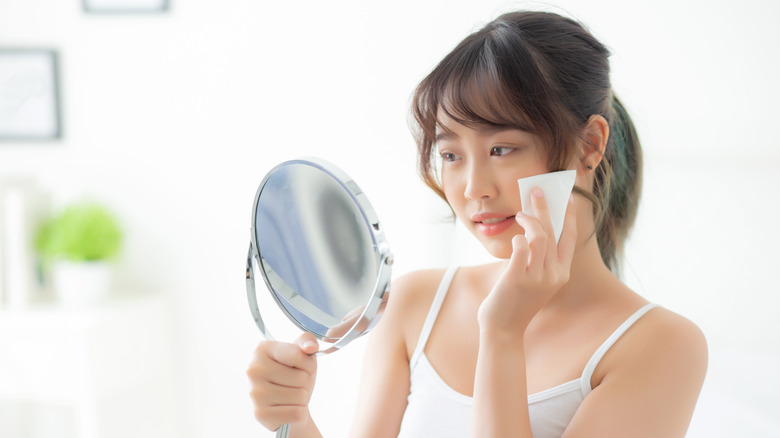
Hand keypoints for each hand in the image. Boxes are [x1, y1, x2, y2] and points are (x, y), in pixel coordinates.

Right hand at [247, 332, 318, 431]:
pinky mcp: (260, 413)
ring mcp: (255, 392)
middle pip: (301, 377)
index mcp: (262, 349)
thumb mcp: (303, 355)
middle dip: (305, 382)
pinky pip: (296, 413)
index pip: (297, 355)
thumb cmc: (294, 376)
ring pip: (300, 396)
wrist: (286, 404)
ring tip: (291, 396)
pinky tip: (288, 408)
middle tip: (295, 384)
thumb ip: (308, 342)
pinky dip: (299, 412)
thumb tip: (310, 347)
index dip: (308, 364)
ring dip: (302, 398)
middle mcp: (254, 369)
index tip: (301, 366)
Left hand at [477, 187, 577, 333]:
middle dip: (545, 207)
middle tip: (536, 190)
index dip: (569, 217)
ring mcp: (537, 277)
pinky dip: (517, 238)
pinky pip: (521, 247)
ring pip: (539, 236)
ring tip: (519, 213)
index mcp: (561, 274)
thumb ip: (538, 260)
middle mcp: (553, 275)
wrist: (504, 329)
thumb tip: (533, 230)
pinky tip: (514, 238)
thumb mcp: (535, 281)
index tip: (567, 199)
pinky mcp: (517, 278)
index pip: (569, 239)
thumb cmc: (516, 302)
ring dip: (529, 220)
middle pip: (553, 231)